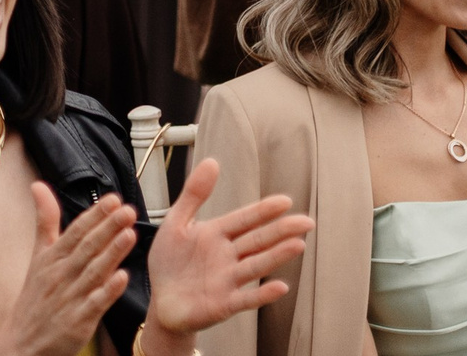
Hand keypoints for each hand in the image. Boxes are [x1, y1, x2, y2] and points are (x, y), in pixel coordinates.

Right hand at [0, 181, 136, 355]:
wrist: (22, 342)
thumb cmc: (35, 297)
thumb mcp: (38, 255)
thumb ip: (45, 221)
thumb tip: (39, 185)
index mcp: (52, 258)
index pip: (75, 231)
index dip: (94, 215)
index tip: (112, 199)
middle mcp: (60, 275)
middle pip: (86, 247)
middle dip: (107, 227)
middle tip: (126, 210)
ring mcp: (69, 298)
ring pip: (93, 272)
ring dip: (112, 253)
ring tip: (129, 234)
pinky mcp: (77, 322)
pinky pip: (95, 304)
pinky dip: (108, 291)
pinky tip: (122, 277)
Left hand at [144, 160, 311, 337]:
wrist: (159, 301)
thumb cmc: (170, 262)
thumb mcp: (176, 222)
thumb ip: (194, 194)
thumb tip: (212, 161)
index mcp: (217, 234)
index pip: (245, 219)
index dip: (263, 211)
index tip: (285, 200)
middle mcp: (228, 256)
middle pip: (258, 240)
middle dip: (281, 231)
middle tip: (307, 222)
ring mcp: (228, 280)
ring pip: (256, 265)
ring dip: (277, 256)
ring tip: (298, 245)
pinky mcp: (224, 304)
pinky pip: (246, 298)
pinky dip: (263, 294)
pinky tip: (280, 286)